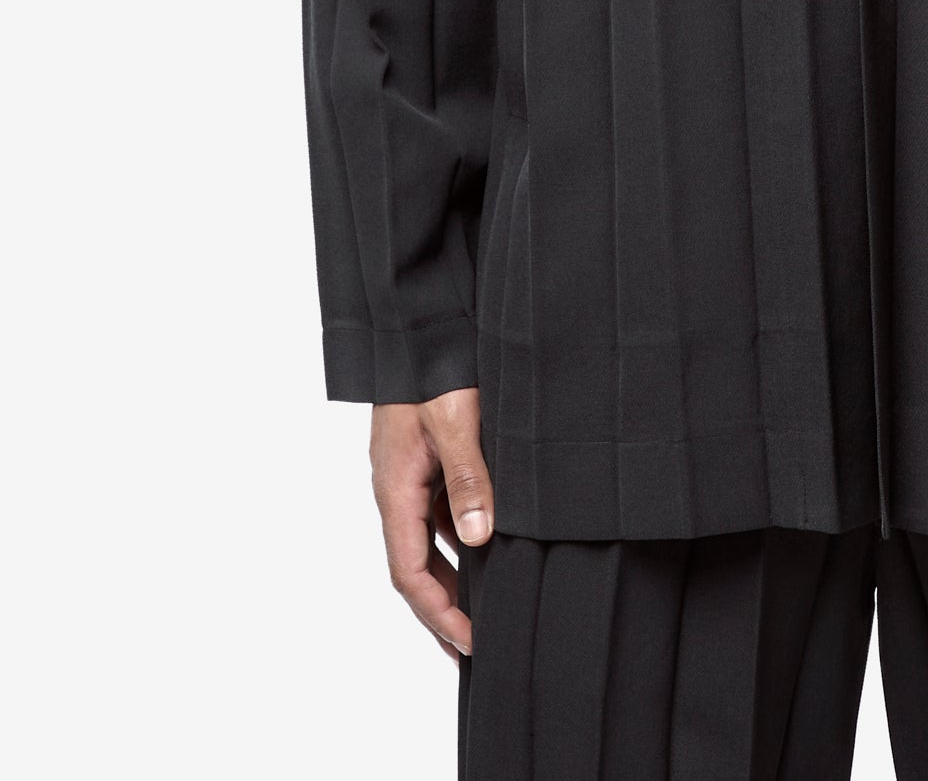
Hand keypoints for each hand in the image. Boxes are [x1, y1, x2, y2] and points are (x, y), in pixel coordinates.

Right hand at [370, 387, 494, 659]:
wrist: (416, 324)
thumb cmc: (432, 366)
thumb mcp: (455, 422)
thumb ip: (467, 479)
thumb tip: (477, 538)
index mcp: (396, 489)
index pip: (409, 572)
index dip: (438, 613)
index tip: (470, 642)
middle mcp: (397, 489)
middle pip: (415, 566)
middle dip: (442, 610)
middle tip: (474, 649)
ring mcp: (410, 474)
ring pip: (427, 540)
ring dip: (452, 576)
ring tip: (483, 608)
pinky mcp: (425, 459)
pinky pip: (438, 511)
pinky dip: (460, 537)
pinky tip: (487, 546)